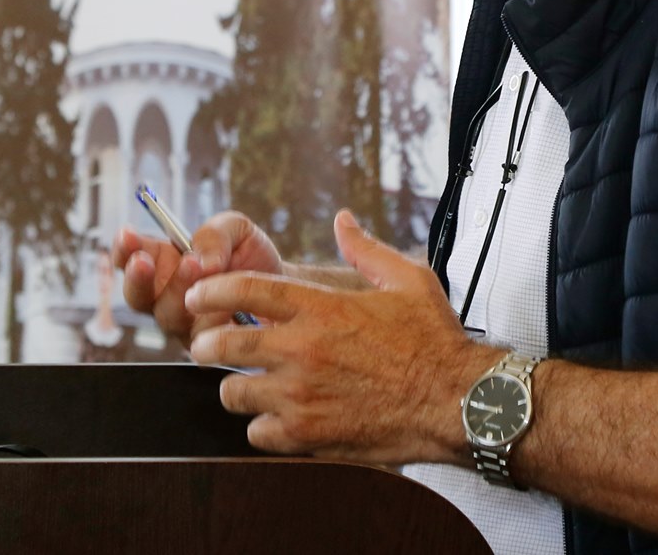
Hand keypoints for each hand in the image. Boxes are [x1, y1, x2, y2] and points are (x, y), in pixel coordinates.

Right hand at [113, 212, 282, 343]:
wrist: (284, 290)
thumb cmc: (251, 257)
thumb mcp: (236, 229)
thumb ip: (214, 233)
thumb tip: (201, 260)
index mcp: (165, 262)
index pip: (130, 257)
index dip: (123, 249)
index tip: (127, 235)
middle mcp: (166, 297)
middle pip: (136, 296)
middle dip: (136, 278)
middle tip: (144, 261)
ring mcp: (184, 326)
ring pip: (169, 316)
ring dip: (179, 291)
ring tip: (198, 268)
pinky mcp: (206, 350)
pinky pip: (201, 340)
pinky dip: (214, 319)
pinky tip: (229, 307)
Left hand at [185, 209, 498, 464]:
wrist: (458, 402)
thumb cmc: (434, 340)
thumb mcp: (408, 279)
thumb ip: (366, 249)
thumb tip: (343, 221)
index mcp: (323, 308)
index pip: (248, 289)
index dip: (214, 288)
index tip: (199, 293)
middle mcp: (304, 350)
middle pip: (224, 343)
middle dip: (206, 341)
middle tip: (206, 343)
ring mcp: (303, 396)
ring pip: (234, 393)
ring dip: (236, 387)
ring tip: (245, 384)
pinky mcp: (310, 436)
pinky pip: (257, 434)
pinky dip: (261, 427)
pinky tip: (274, 418)